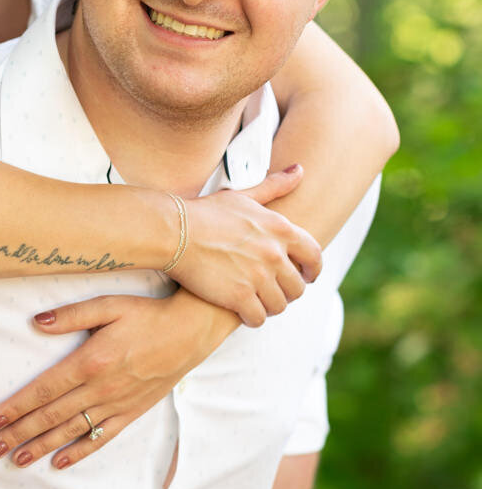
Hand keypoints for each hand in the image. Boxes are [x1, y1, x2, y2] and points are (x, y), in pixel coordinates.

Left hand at [0, 289, 233, 468]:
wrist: (191, 332)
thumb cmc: (148, 315)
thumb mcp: (108, 306)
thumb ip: (70, 316)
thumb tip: (35, 323)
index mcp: (90, 362)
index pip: (44, 390)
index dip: (17, 406)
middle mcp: (101, 388)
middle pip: (51, 416)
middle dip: (20, 434)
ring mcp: (117, 404)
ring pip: (71, 431)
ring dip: (41, 447)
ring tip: (16, 460)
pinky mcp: (131, 412)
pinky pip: (101, 437)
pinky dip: (79, 452)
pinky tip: (59, 463)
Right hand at [174, 165, 321, 327]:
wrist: (174, 232)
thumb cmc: (205, 213)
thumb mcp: (244, 196)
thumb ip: (275, 186)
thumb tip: (299, 170)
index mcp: (280, 230)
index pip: (314, 256)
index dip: (313, 270)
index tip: (307, 276)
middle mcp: (275, 254)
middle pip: (297, 286)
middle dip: (288, 291)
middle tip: (274, 291)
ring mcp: (259, 277)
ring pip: (280, 305)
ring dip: (271, 306)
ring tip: (259, 303)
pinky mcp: (239, 297)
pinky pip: (259, 317)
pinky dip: (253, 318)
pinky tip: (243, 312)